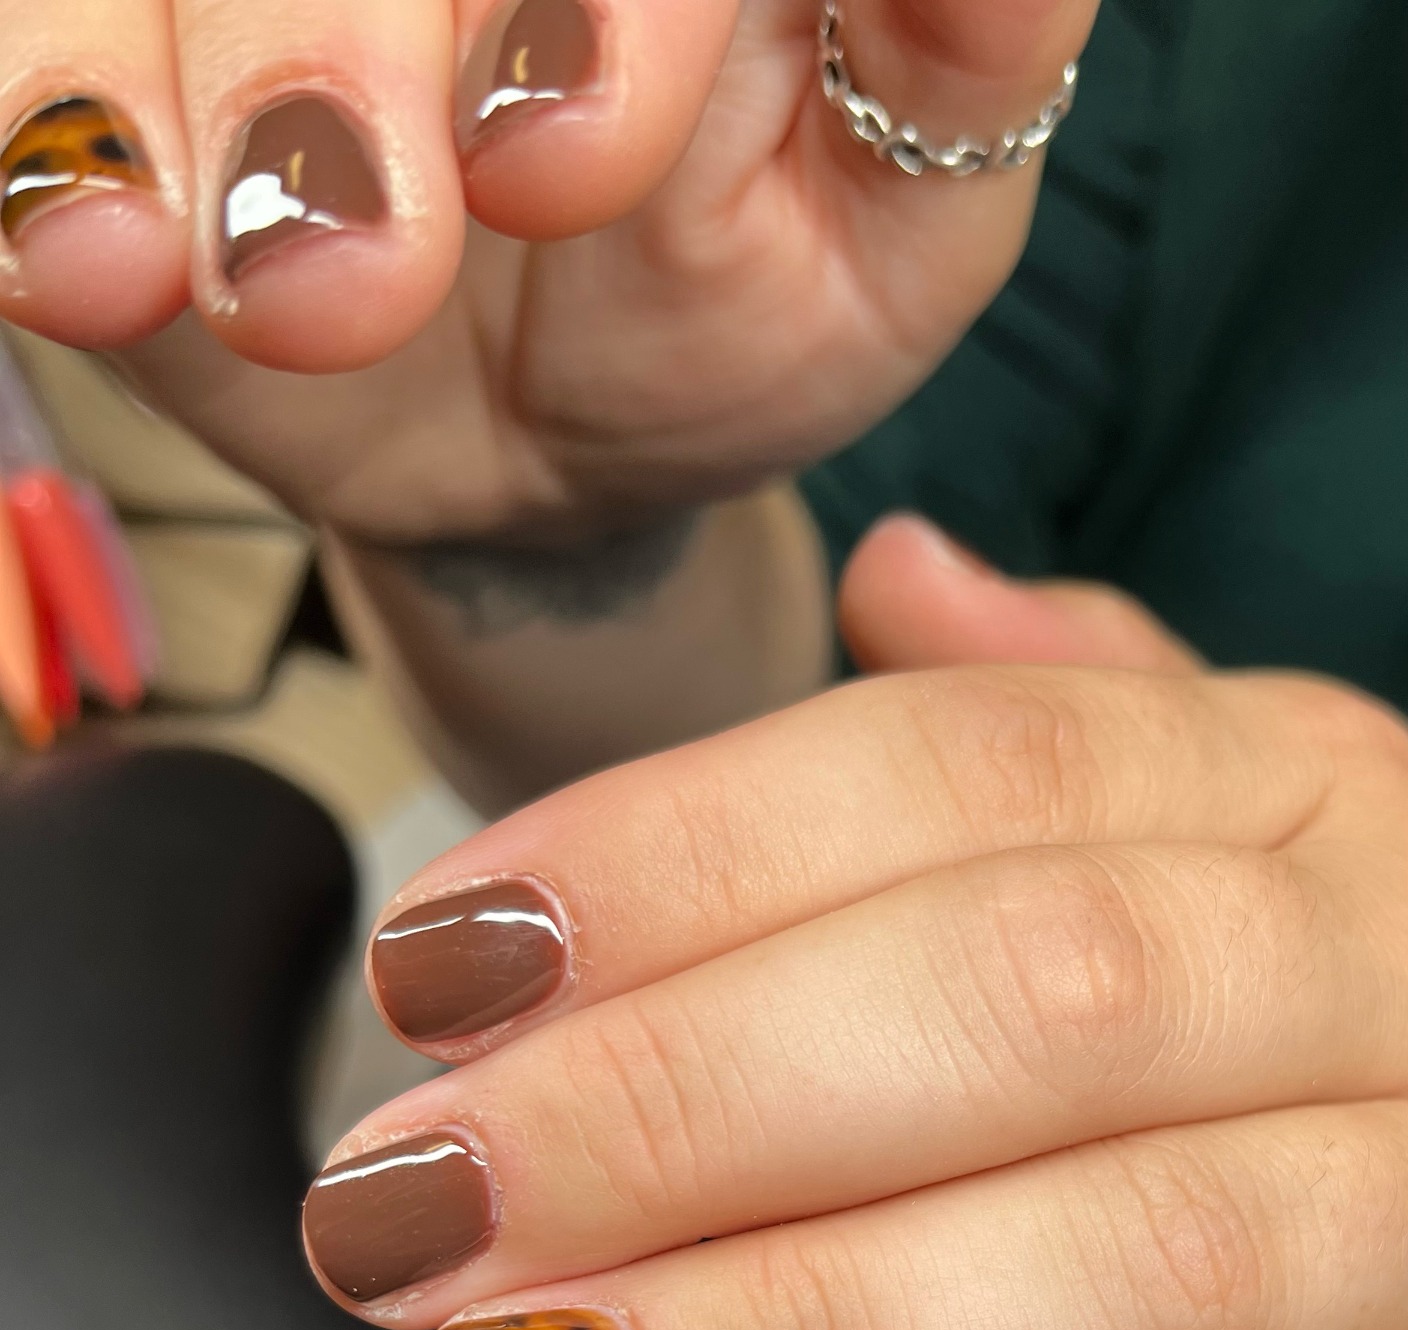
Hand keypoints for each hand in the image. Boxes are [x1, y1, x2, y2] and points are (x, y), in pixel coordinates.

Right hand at [0, 0, 1092, 538]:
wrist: (559, 437)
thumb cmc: (742, 302)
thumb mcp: (907, 211)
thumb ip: (959, 40)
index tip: (571, 158)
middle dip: (337, 47)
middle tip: (362, 269)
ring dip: (167, 97)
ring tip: (191, 278)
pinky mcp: (122, 61)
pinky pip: (35, 69)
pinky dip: (35, 144)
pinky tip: (78, 256)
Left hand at [299, 512, 1407, 1329]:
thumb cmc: (1311, 973)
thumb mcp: (1220, 788)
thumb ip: (1052, 710)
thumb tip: (903, 573)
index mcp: (1279, 776)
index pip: (965, 767)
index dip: (681, 858)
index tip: (441, 967)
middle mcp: (1378, 955)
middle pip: (1030, 998)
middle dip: (684, 1110)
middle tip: (420, 1209)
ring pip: (1154, 1254)